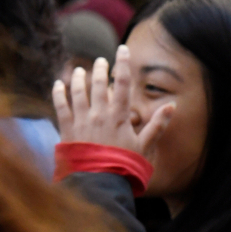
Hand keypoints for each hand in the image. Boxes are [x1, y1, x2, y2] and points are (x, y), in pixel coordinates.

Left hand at [52, 45, 174, 164]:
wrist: (100, 182)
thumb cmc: (125, 165)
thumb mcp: (145, 145)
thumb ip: (157, 124)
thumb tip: (172, 106)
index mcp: (119, 116)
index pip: (121, 84)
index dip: (122, 64)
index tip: (122, 49)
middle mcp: (98, 114)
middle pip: (97, 84)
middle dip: (99, 69)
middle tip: (100, 60)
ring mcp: (81, 121)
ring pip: (78, 92)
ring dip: (79, 78)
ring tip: (80, 70)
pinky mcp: (67, 130)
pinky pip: (61, 107)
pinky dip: (59, 93)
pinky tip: (58, 84)